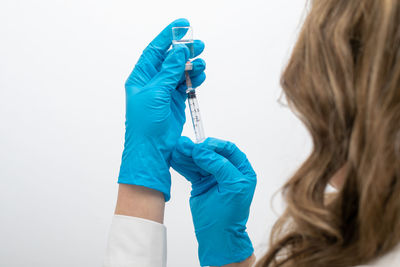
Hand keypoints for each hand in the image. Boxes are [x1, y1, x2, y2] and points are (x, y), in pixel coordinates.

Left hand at [118, 18, 205, 201]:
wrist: (152, 149)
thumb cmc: (145, 124)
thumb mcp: (155, 93)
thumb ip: (168, 71)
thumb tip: (178, 52)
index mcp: (141, 77)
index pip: (155, 50)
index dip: (167, 36)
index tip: (181, 25)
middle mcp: (152, 82)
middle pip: (170, 59)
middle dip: (184, 51)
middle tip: (198, 44)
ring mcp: (164, 92)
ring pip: (180, 72)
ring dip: (191, 65)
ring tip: (201, 62)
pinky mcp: (174, 102)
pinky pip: (186, 85)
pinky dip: (194, 79)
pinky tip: (200, 75)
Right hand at [171, 137, 256, 265]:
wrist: (217, 238)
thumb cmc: (229, 217)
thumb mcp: (231, 187)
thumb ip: (220, 167)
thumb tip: (204, 151)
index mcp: (241, 172)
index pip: (229, 150)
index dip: (215, 145)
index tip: (202, 146)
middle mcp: (228, 172)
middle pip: (211, 153)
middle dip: (197, 150)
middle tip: (184, 145)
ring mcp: (213, 178)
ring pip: (199, 161)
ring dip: (187, 155)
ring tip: (177, 150)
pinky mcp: (201, 184)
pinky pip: (192, 170)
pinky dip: (183, 165)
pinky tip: (176, 159)